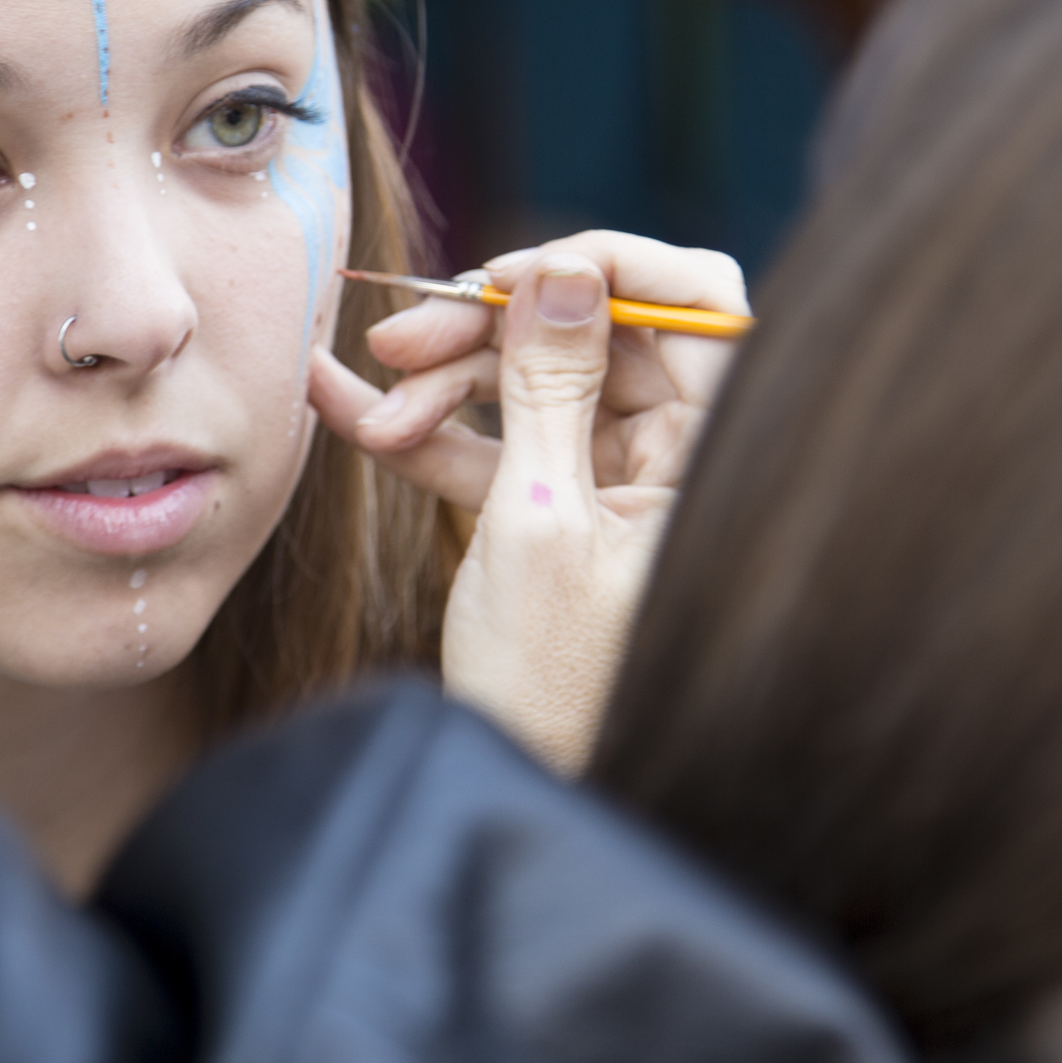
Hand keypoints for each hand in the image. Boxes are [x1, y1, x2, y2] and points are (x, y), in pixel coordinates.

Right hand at [310, 233, 746, 772]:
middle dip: (488, 332)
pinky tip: (347, 410)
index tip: (505, 276)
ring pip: (538, 383)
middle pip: (598, 336)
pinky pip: (503, 442)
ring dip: (442, 384)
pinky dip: (431, 430)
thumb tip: (562, 269)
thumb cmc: (550, 684)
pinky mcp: (565, 515)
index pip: (698, 304)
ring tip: (365, 408)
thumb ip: (547, 384)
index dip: (604, 267)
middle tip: (397, 339)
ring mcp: (622, 486)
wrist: (516, 794)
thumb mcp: (538, 517)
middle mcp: (681, 461)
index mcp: (714, 457)